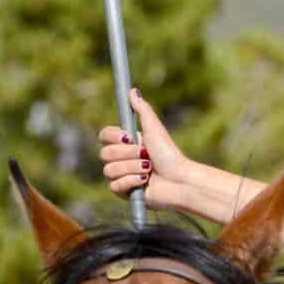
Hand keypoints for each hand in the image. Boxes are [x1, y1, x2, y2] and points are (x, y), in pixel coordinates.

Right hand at [98, 87, 191, 208]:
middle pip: (104, 154)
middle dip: (127, 154)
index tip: (129, 137)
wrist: (178, 180)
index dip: (113, 137)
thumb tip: (133, 91)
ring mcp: (122, 175)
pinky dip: (131, 182)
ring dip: (132, 168)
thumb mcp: (154, 129)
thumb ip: (142, 110)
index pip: (104, 136)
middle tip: (146, 155)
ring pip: (109, 170)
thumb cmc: (169, 153)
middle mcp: (122, 158)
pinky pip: (114, 186)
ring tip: (148, 169)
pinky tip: (145, 181)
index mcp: (126, 143)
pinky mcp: (124, 192)